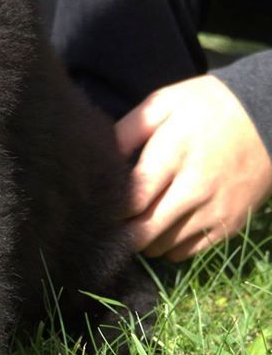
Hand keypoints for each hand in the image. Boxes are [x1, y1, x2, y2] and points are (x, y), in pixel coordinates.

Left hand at [115, 75, 271, 261]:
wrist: (267, 118)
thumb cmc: (206, 107)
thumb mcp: (163, 103)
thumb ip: (129, 130)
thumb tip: (103, 158)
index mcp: (173, 156)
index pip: (132, 200)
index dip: (111, 210)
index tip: (100, 206)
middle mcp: (194, 189)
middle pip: (144, 231)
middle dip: (121, 232)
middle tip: (110, 224)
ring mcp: (214, 210)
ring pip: (164, 246)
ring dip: (144, 239)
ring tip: (136, 222)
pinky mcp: (229, 224)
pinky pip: (188, 251)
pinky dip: (169, 246)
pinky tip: (163, 227)